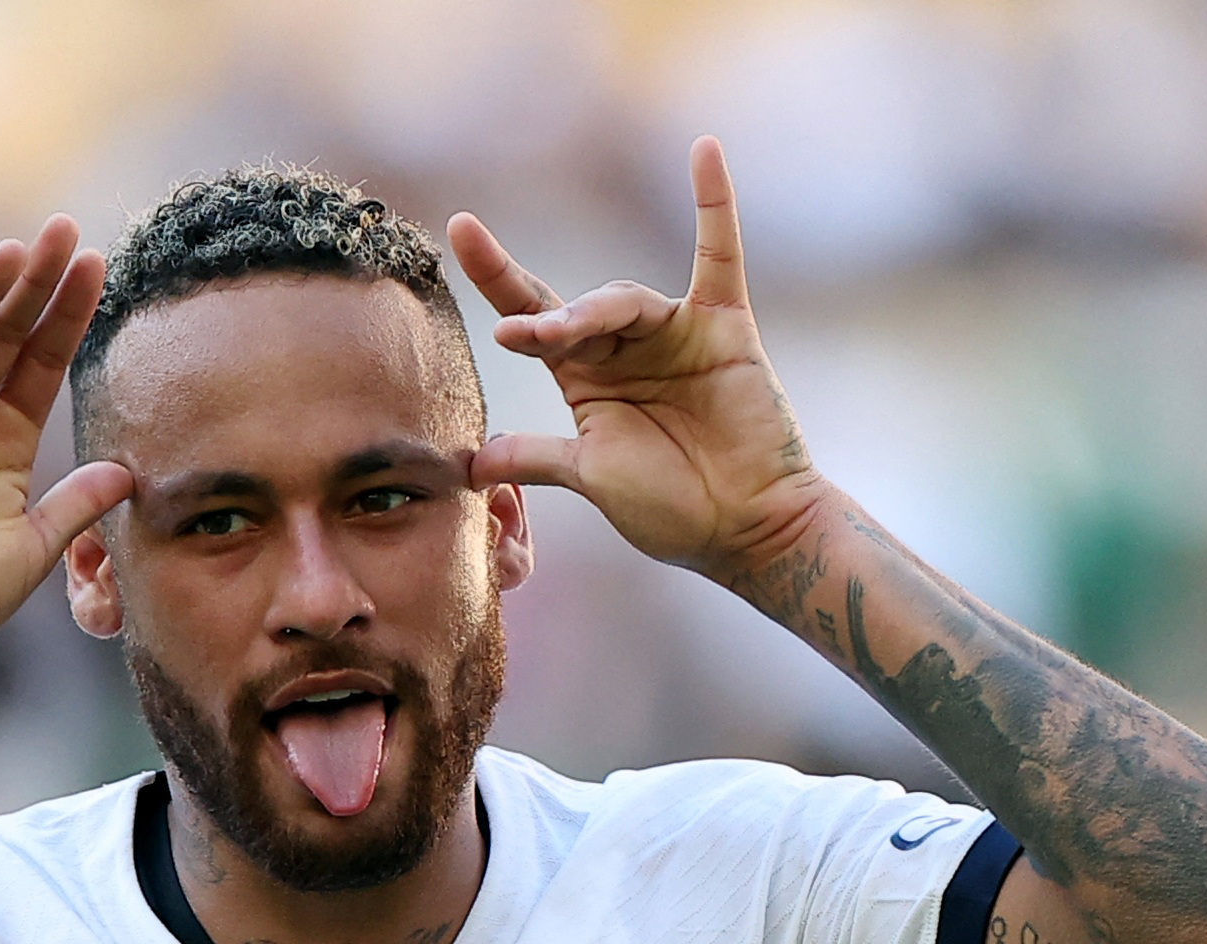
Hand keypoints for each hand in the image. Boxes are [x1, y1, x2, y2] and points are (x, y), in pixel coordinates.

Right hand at [0, 217, 133, 685]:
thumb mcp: (31, 552)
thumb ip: (75, 508)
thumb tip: (130, 472)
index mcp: (7, 440)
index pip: (45, 362)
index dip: (69, 314)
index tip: (97, 263)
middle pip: (4, 335)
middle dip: (34, 284)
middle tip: (62, 230)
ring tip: (10, 252)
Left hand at [449, 137, 826, 580]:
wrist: (746, 528)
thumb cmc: (673, 509)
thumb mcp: (592, 478)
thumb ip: (537, 460)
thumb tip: (470, 463)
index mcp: (586, 380)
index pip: (532, 319)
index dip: (497, 279)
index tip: (460, 232)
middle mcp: (624, 348)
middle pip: (573, 310)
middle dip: (540, 316)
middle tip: (514, 335)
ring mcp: (674, 333)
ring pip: (624, 299)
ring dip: (592, 314)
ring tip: (562, 337)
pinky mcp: (723, 327)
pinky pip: (719, 256)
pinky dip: (714, 204)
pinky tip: (704, 150)